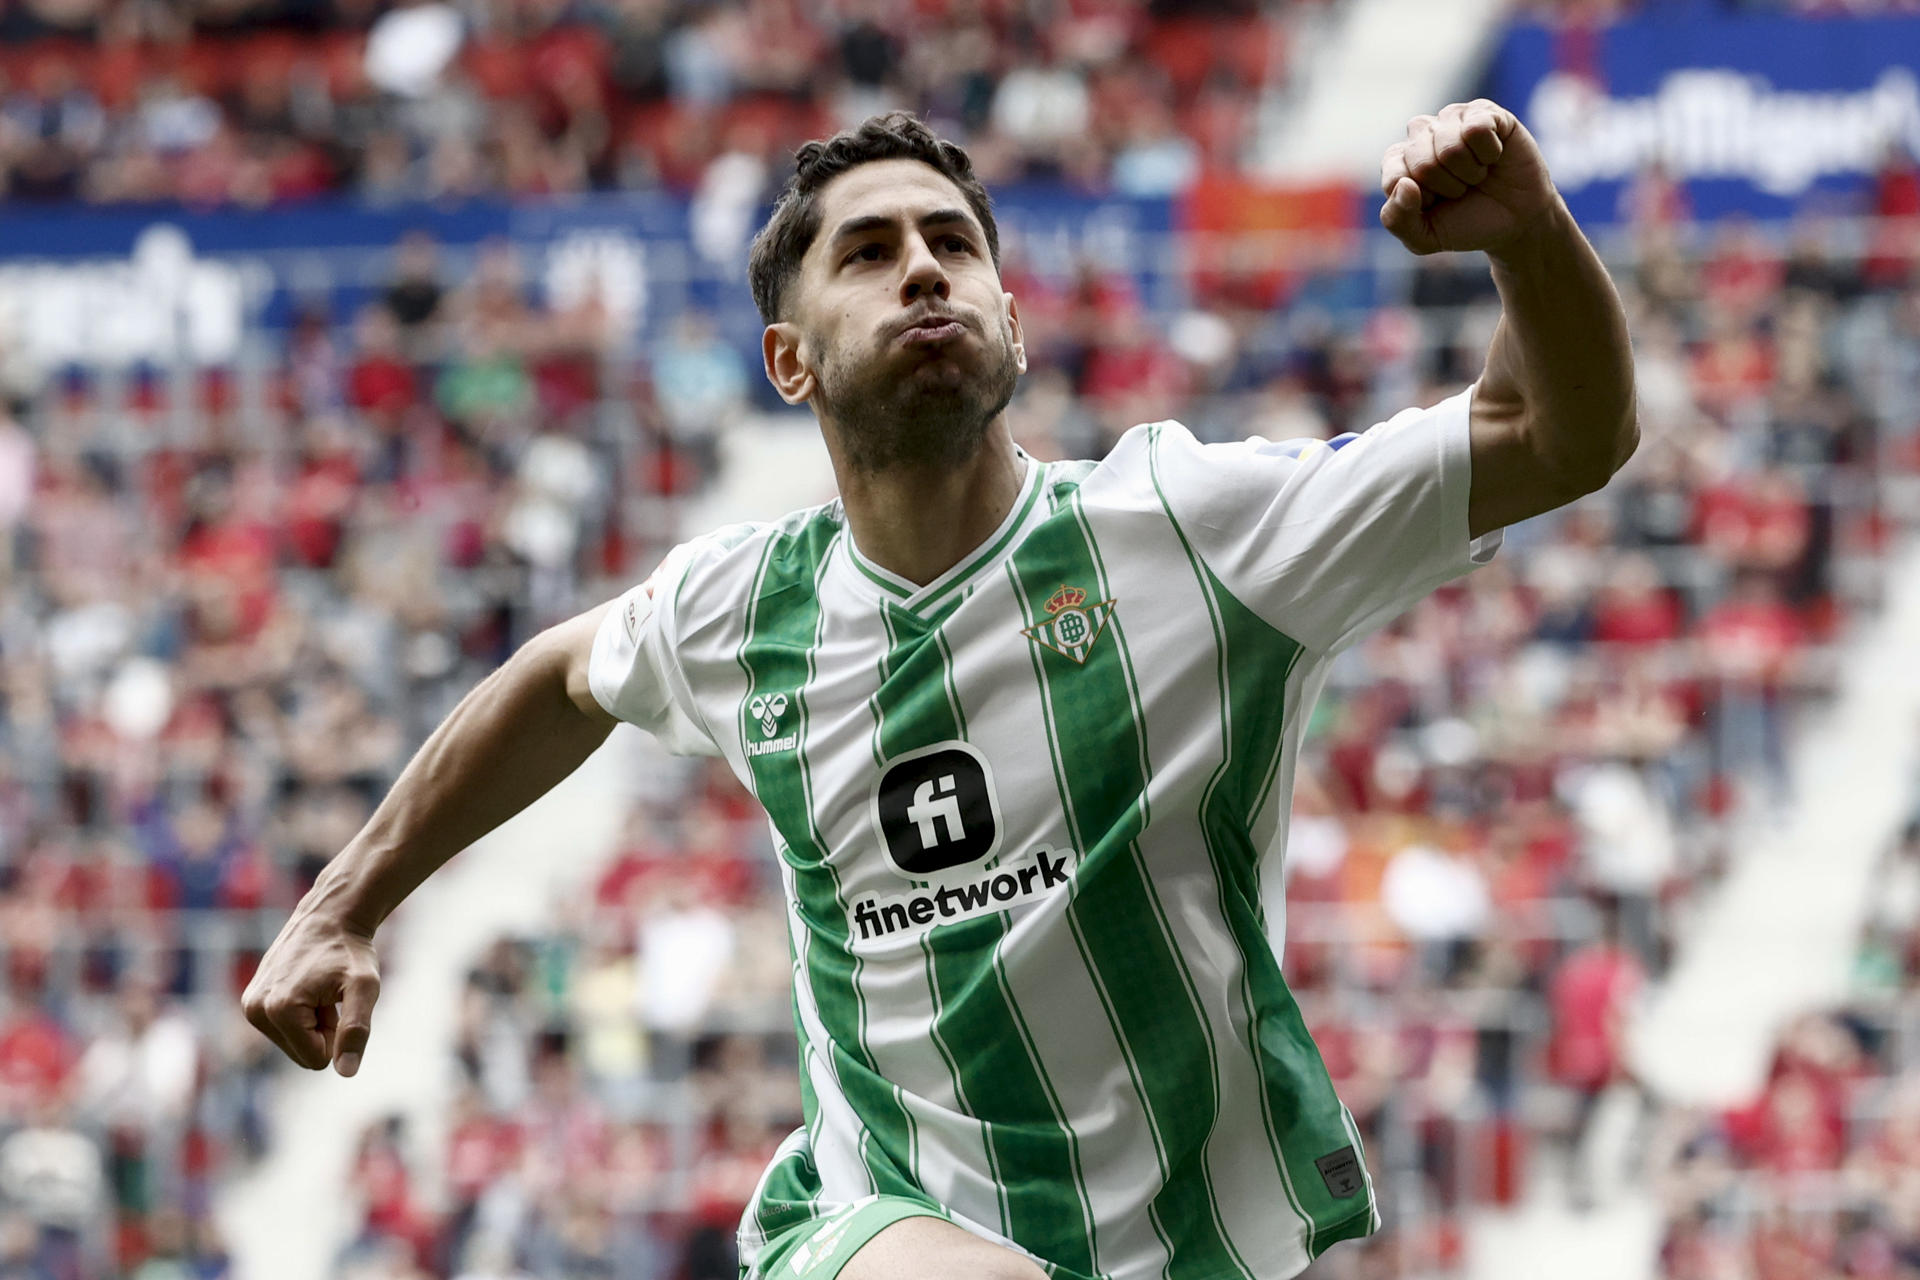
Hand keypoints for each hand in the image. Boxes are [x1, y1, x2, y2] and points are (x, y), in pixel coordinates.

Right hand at [242, 907, 381, 1076]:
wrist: (331, 916)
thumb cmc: (351, 950)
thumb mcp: (365, 988)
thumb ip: (356, 1030)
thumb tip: (345, 1072)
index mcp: (279, 1010)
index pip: (314, 1060)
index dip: (336, 1036)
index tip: (338, 1002)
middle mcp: (254, 1010)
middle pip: (301, 1054)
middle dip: (322, 1031)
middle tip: (330, 996)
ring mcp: (249, 1005)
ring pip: (293, 1042)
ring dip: (313, 1022)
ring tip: (320, 990)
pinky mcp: (251, 1001)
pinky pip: (283, 1028)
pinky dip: (301, 1014)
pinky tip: (309, 987)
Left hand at [1380, 100, 1559, 256]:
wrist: (1518, 221)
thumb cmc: (1467, 223)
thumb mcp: (1425, 237)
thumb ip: (1398, 220)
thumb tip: (1404, 184)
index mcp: (1399, 161)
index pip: (1393, 176)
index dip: (1420, 199)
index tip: (1435, 204)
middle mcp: (1421, 134)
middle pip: (1421, 163)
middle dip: (1447, 188)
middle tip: (1462, 190)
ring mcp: (1452, 119)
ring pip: (1450, 146)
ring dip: (1470, 172)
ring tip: (1478, 174)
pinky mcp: (1483, 111)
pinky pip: (1477, 129)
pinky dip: (1489, 153)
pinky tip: (1493, 156)